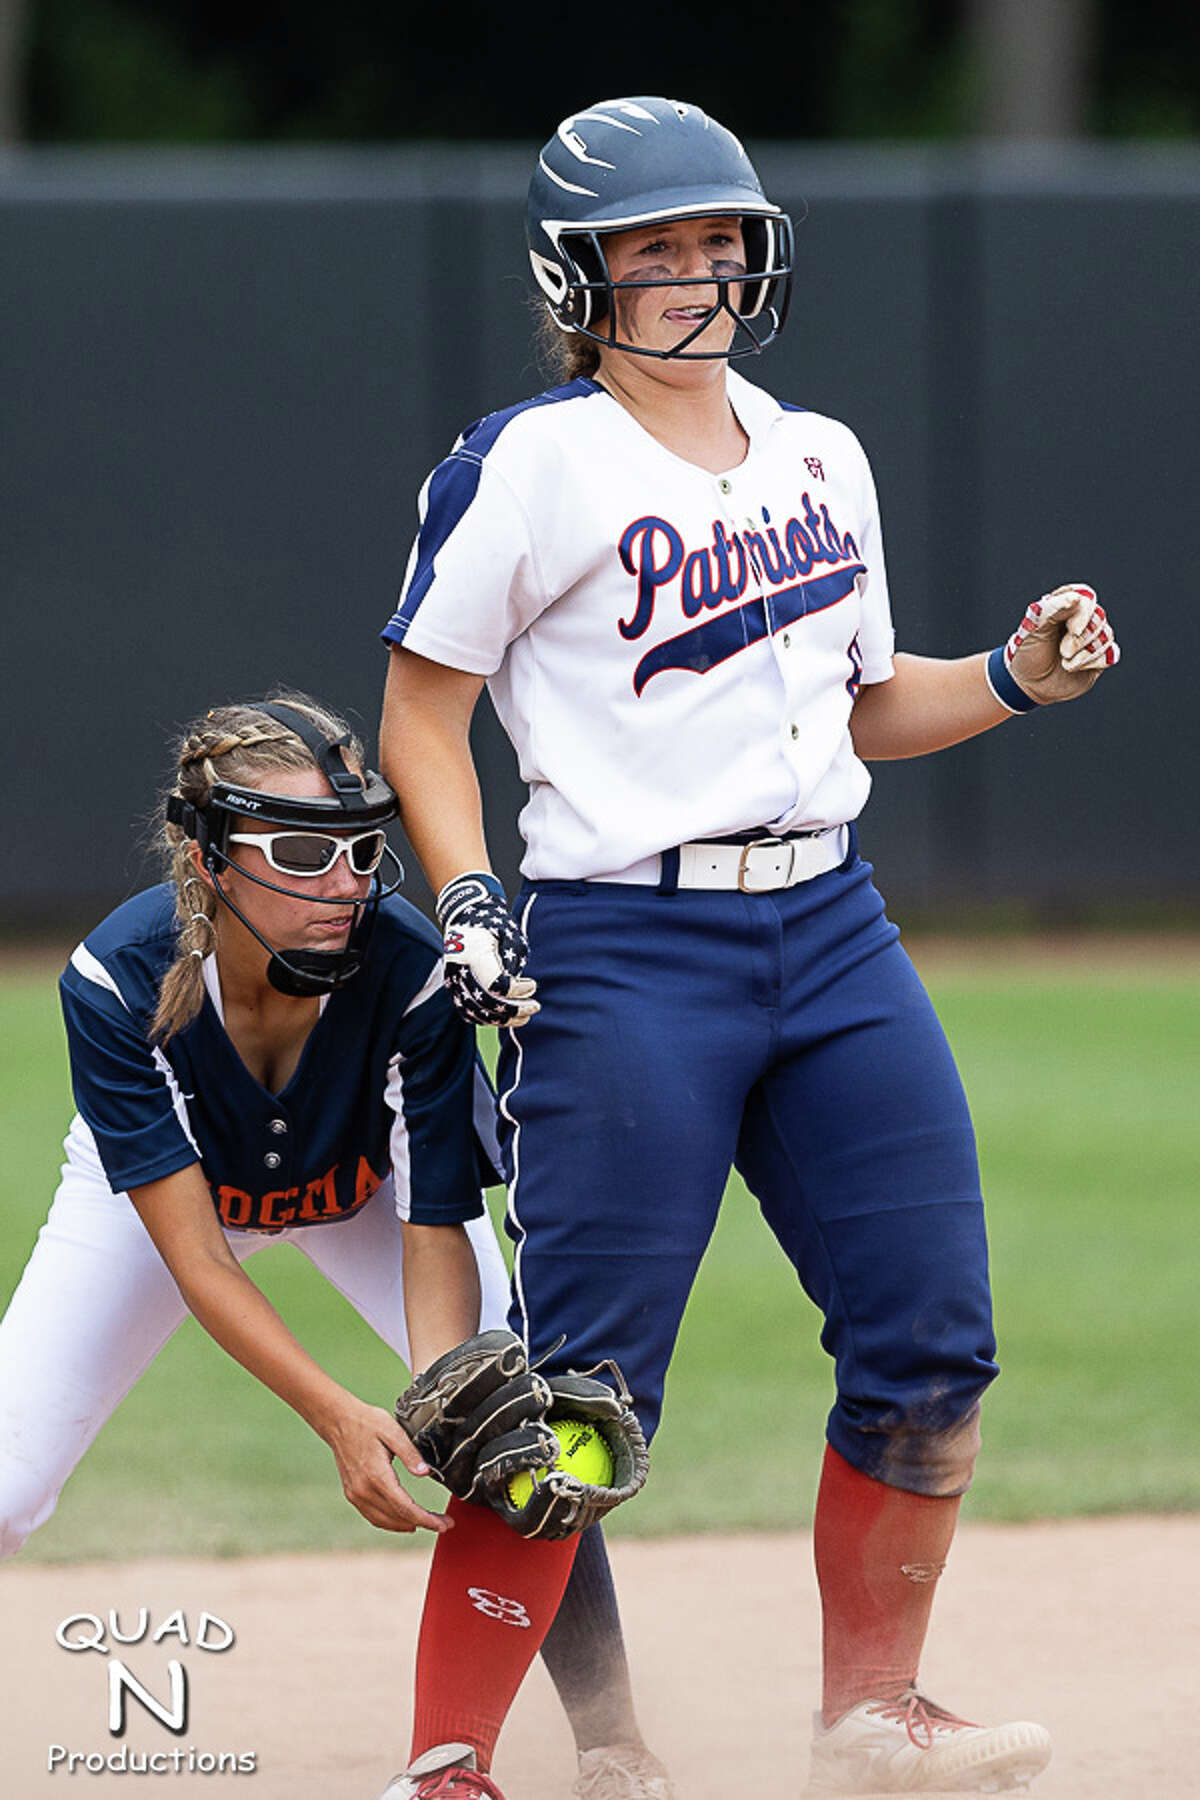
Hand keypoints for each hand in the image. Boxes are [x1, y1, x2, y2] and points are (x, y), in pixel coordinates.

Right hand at [323, 1397, 451, 1533]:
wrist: (338, 1420)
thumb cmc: (366, 1422)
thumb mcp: (393, 1430)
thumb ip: (410, 1453)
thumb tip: (425, 1473)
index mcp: (376, 1476)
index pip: (405, 1508)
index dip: (427, 1519)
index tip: (444, 1524)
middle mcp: (363, 1490)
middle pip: (398, 1518)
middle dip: (424, 1523)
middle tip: (444, 1524)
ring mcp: (355, 1494)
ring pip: (384, 1521)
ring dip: (406, 1526)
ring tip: (428, 1523)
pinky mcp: (352, 1494)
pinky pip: (373, 1516)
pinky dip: (390, 1522)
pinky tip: (403, 1520)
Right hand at [436, 871, 538, 1026]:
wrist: (465, 913)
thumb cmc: (492, 922)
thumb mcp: (510, 935)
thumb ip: (514, 961)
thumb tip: (518, 988)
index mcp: (473, 954)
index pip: (497, 986)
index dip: (518, 991)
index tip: (533, 984)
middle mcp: (459, 970)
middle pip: (487, 1003)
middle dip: (515, 1010)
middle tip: (535, 1007)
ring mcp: (453, 980)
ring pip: (476, 1012)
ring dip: (502, 1019)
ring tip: (524, 1017)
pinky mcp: (452, 986)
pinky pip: (467, 1011)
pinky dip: (486, 1019)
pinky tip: (505, 1018)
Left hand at [994, 583, 1119, 708]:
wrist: (1030, 684)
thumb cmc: (1028, 651)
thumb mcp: (1032, 629)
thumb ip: (1052, 610)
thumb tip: (1077, 598)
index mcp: (1065, 603)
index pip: (1085, 596)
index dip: (1082, 613)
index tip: (1072, 629)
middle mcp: (1083, 617)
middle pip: (1099, 616)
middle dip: (1081, 637)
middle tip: (1063, 651)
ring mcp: (1093, 636)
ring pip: (1106, 636)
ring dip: (1084, 653)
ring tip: (1064, 660)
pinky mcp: (1100, 656)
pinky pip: (1110, 654)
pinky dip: (1092, 663)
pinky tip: (1074, 667)